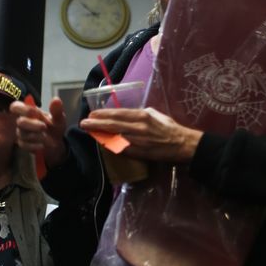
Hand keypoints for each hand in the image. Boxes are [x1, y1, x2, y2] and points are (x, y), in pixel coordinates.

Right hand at [10, 97, 67, 168]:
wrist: (56, 144)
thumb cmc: (54, 128)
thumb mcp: (59, 119)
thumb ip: (57, 110)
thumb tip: (56, 100)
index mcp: (30, 112)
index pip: (16, 107)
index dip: (23, 109)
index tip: (35, 113)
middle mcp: (23, 121)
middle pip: (20, 122)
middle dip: (33, 125)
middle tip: (44, 127)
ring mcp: (22, 133)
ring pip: (23, 134)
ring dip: (37, 136)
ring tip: (47, 137)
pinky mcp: (23, 144)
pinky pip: (24, 145)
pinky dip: (35, 146)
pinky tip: (43, 145)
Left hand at [80, 106, 202, 163]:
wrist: (181, 145)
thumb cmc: (170, 128)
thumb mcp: (156, 114)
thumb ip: (142, 113)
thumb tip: (129, 114)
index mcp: (142, 116)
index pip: (118, 114)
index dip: (104, 114)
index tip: (93, 114)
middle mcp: (138, 127)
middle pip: (113, 124)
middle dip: (97, 123)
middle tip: (84, 123)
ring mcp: (137, 141)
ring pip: (114, 136)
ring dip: (100, 134)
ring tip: (89, 131)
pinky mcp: (138, 152)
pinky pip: (121, 148)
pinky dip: (110, 145)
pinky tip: (101, 143)